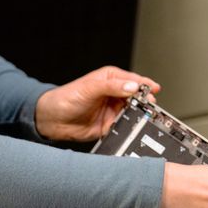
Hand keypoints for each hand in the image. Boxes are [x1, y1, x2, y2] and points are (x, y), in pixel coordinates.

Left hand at [35, 66, 159, 141]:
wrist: (53, 119)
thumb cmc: (66, 98)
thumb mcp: (90, 88)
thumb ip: (112, 87)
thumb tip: (132, 87)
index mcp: (111, 79)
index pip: (133, 81)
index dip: (145, 85)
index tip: (154, 90)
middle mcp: (114, 94)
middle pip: (136, 98)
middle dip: (144, 102)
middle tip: (149, 107)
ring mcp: (112, 110)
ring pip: (132, 113)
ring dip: (137, 116)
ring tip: (142, 117)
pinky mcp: (109, 126)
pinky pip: (123, 127)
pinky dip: (128, 128)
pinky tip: (130, 128)